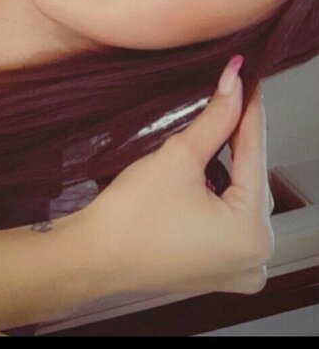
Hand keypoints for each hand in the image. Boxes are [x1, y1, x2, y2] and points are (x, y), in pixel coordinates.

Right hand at [80, 57, 274, 298]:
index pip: (256, 155)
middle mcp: (255, 258)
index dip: (249, 111)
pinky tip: (206, 170)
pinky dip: (221, 194)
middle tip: (230, 98)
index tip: (247, 79)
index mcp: (252, 234)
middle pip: (251, 179)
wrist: (91, 256)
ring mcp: (238, 269)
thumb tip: (235, 81)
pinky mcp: (219, 269)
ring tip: (215, 130)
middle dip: (237, 142)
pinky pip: (231, 220)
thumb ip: (215, 118)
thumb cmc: (130, 217)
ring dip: (229, 167)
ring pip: (242, 198)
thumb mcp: (179, 157)